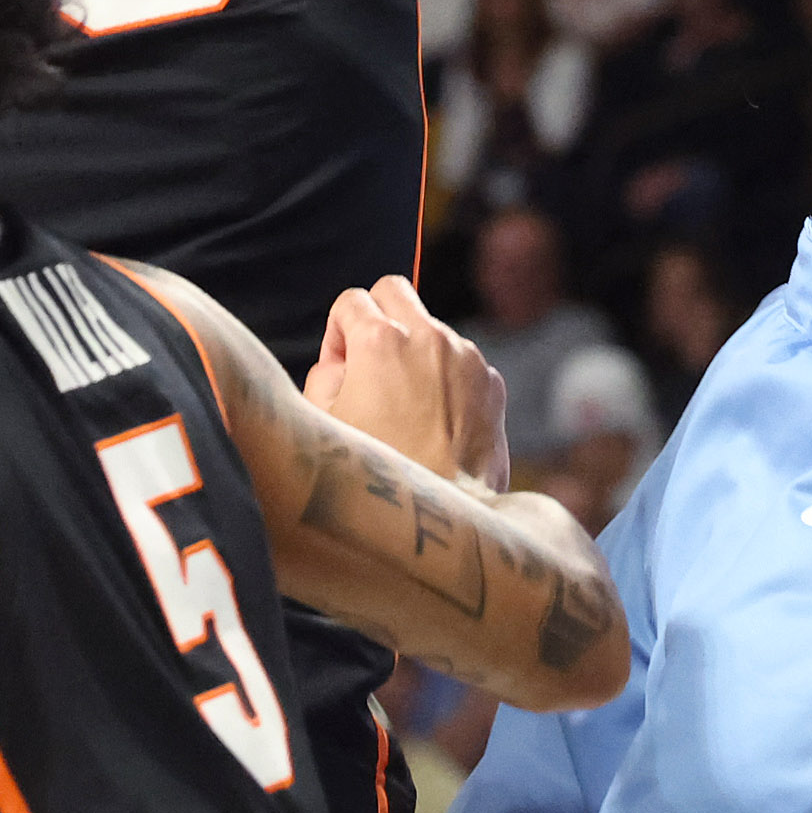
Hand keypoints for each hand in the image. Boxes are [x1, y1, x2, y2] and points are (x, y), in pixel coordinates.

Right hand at [302, 276, 508, 496]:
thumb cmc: (371, 477)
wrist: (437, 522)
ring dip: (414, 351)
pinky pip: (462, 361)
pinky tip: (435, 423)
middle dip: (376, 318)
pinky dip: (446, 378)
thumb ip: (325, 373)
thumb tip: (343, 359)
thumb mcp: (320, 424)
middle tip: (369, 368)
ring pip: (431, 327)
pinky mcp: (491, 382)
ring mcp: (466, 357)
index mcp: (380, 340)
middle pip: (394, 290)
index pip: (350, 301)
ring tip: (404, 408)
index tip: (341, 369)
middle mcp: (428, 336)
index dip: (338, 335)